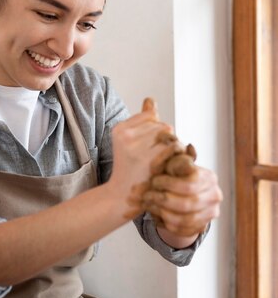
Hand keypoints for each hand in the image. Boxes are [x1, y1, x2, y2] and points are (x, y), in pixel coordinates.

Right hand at [109, 99, 184, 216]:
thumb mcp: (130, 142)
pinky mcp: (151, 160)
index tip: (146, 148)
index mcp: (119, 129)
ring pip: (171, 136)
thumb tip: (150, 100)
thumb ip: (142, 121)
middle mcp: (127, 136)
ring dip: (174, 148)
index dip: (155, 130)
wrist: (123, 197)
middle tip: (156, 158)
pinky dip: (177, 157)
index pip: (151, 116)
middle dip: (166, 140)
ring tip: (162, 163)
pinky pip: (176, 147)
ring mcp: (138, 148)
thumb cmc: (130, 168)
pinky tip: (167, 168)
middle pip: (163, 126)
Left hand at [142, 166, 222, 237]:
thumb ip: (178, 159)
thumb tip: (188, 146)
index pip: (191, 183)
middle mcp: (214, 196)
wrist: (188, 197)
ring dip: (162, 212)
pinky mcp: (200, 227)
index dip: (169, 183)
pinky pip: (180, 230)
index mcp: (209, 178)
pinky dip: (165, 223)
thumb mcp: (178, 165)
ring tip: (150, 204)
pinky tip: (156, 213)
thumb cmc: (180, 177)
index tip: (155, 181)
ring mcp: (209, 214)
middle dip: (163, 199)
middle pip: (187, 204)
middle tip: (148, 195)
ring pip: (183, 220)